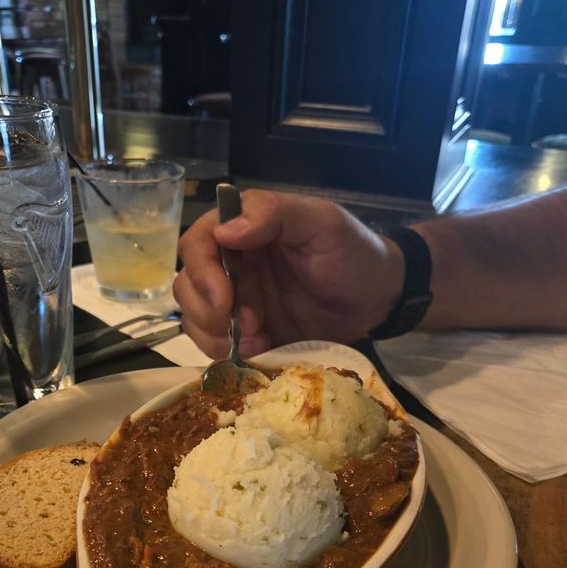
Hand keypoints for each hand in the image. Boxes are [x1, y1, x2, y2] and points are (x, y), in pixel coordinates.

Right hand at [174, 190, 402, 356]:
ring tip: (248, 342)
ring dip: (213, 334)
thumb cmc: (353, 253)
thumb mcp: (321, 222)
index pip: (198, 244)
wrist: (378, 298)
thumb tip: (225, 231)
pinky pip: (219, 344)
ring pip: (196, 317)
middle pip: (189, 285)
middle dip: (205, 310)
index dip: (202, 273)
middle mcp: (233, 264)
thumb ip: (273, 215)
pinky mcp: (249, 332)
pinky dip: (229, 353)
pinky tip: (257, 351)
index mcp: (244, 230)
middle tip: (237, 326)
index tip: (225, 299)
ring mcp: (239, 301)